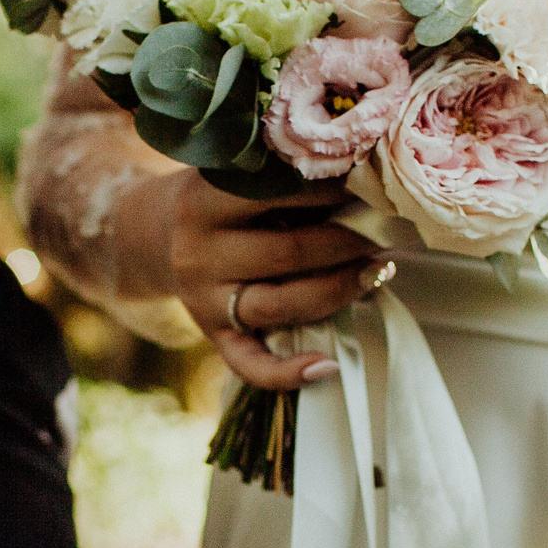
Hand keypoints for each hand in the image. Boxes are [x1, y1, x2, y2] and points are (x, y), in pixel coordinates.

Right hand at [162, 169, 388, 390]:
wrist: (162, 234)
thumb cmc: (221, 196)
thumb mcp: (234, 174)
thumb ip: (279, 175)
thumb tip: (359, 175)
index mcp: (202, 202)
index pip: (275, 196)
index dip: (330, 191)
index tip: (370, 184)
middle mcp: (198, 255)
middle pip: (288, 253)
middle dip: (347, 242)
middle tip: (386, 229)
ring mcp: (205, 302)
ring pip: (281, 305)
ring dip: (339, 290)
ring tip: (377, 271)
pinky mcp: (215, 337)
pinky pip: (251, 366)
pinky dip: (290, 372)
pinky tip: (328, 366)